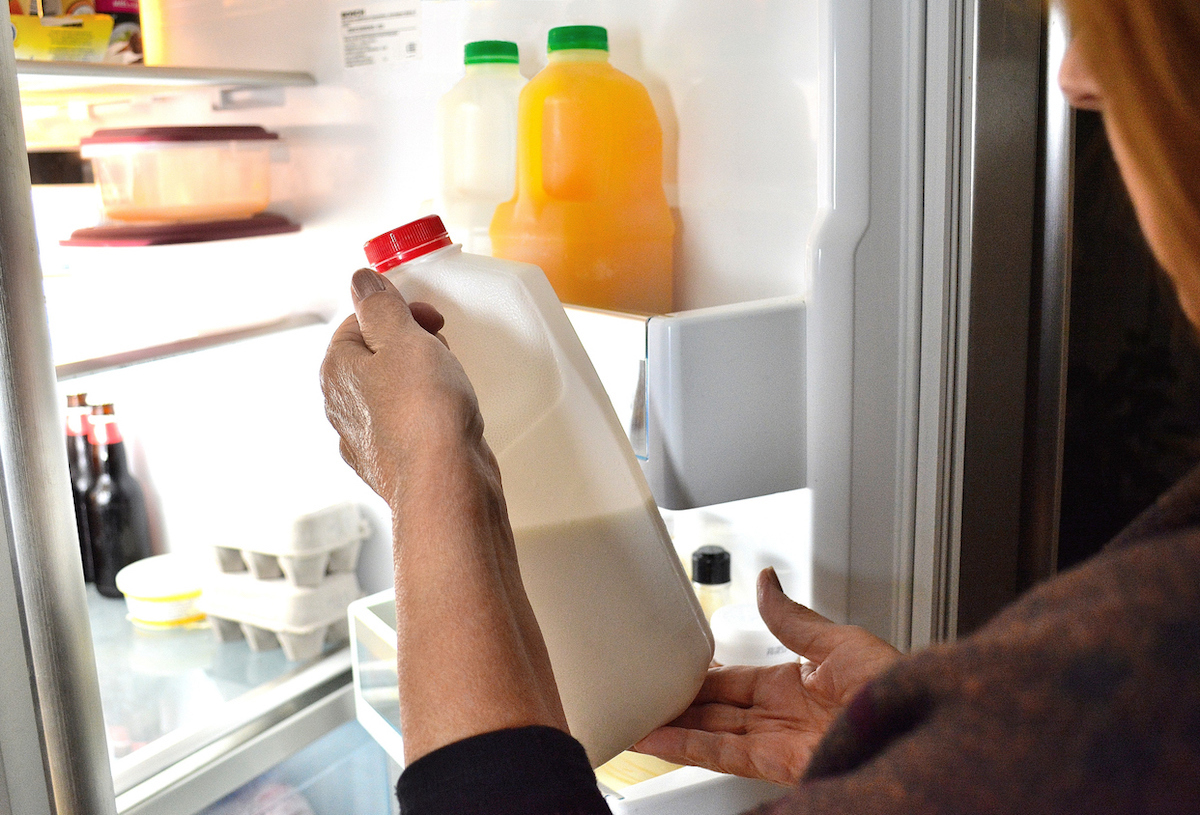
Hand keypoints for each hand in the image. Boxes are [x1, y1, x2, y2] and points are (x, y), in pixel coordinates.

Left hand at [321, 268, 482, 506]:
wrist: (445, 485)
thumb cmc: (424, 412)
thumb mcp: (404, 339)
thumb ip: (381, 306)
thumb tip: (361, 281)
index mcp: (337, 372)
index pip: (358, 324)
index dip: (396, 313)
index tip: (429, 319)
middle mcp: (344, 409)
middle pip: (376, 359)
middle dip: (412, 348)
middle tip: (441, 351)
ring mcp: (368, 442)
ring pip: (395, 394)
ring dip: (424, 381)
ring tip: (451, 386)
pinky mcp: (396, 465)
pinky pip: (412, 426)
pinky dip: (431, 416)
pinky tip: (451, 419)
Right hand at [633, 568, 900, 784]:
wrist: (918, 723)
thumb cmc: (894, 685)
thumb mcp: (838, 641)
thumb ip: (792, 620)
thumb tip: (766, 582)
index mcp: (796, 684)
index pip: (734, 681)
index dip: (700, 675)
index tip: (669, 668)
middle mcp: (782, 716)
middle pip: (716, 710)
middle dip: (679, 704)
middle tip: (641, 694)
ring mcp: (779, 742)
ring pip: (712, 734)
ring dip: (673, 728)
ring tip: (635, 720)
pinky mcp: (778, 765)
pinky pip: (723, 755)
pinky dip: (687, 748)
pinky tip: (658, 741)